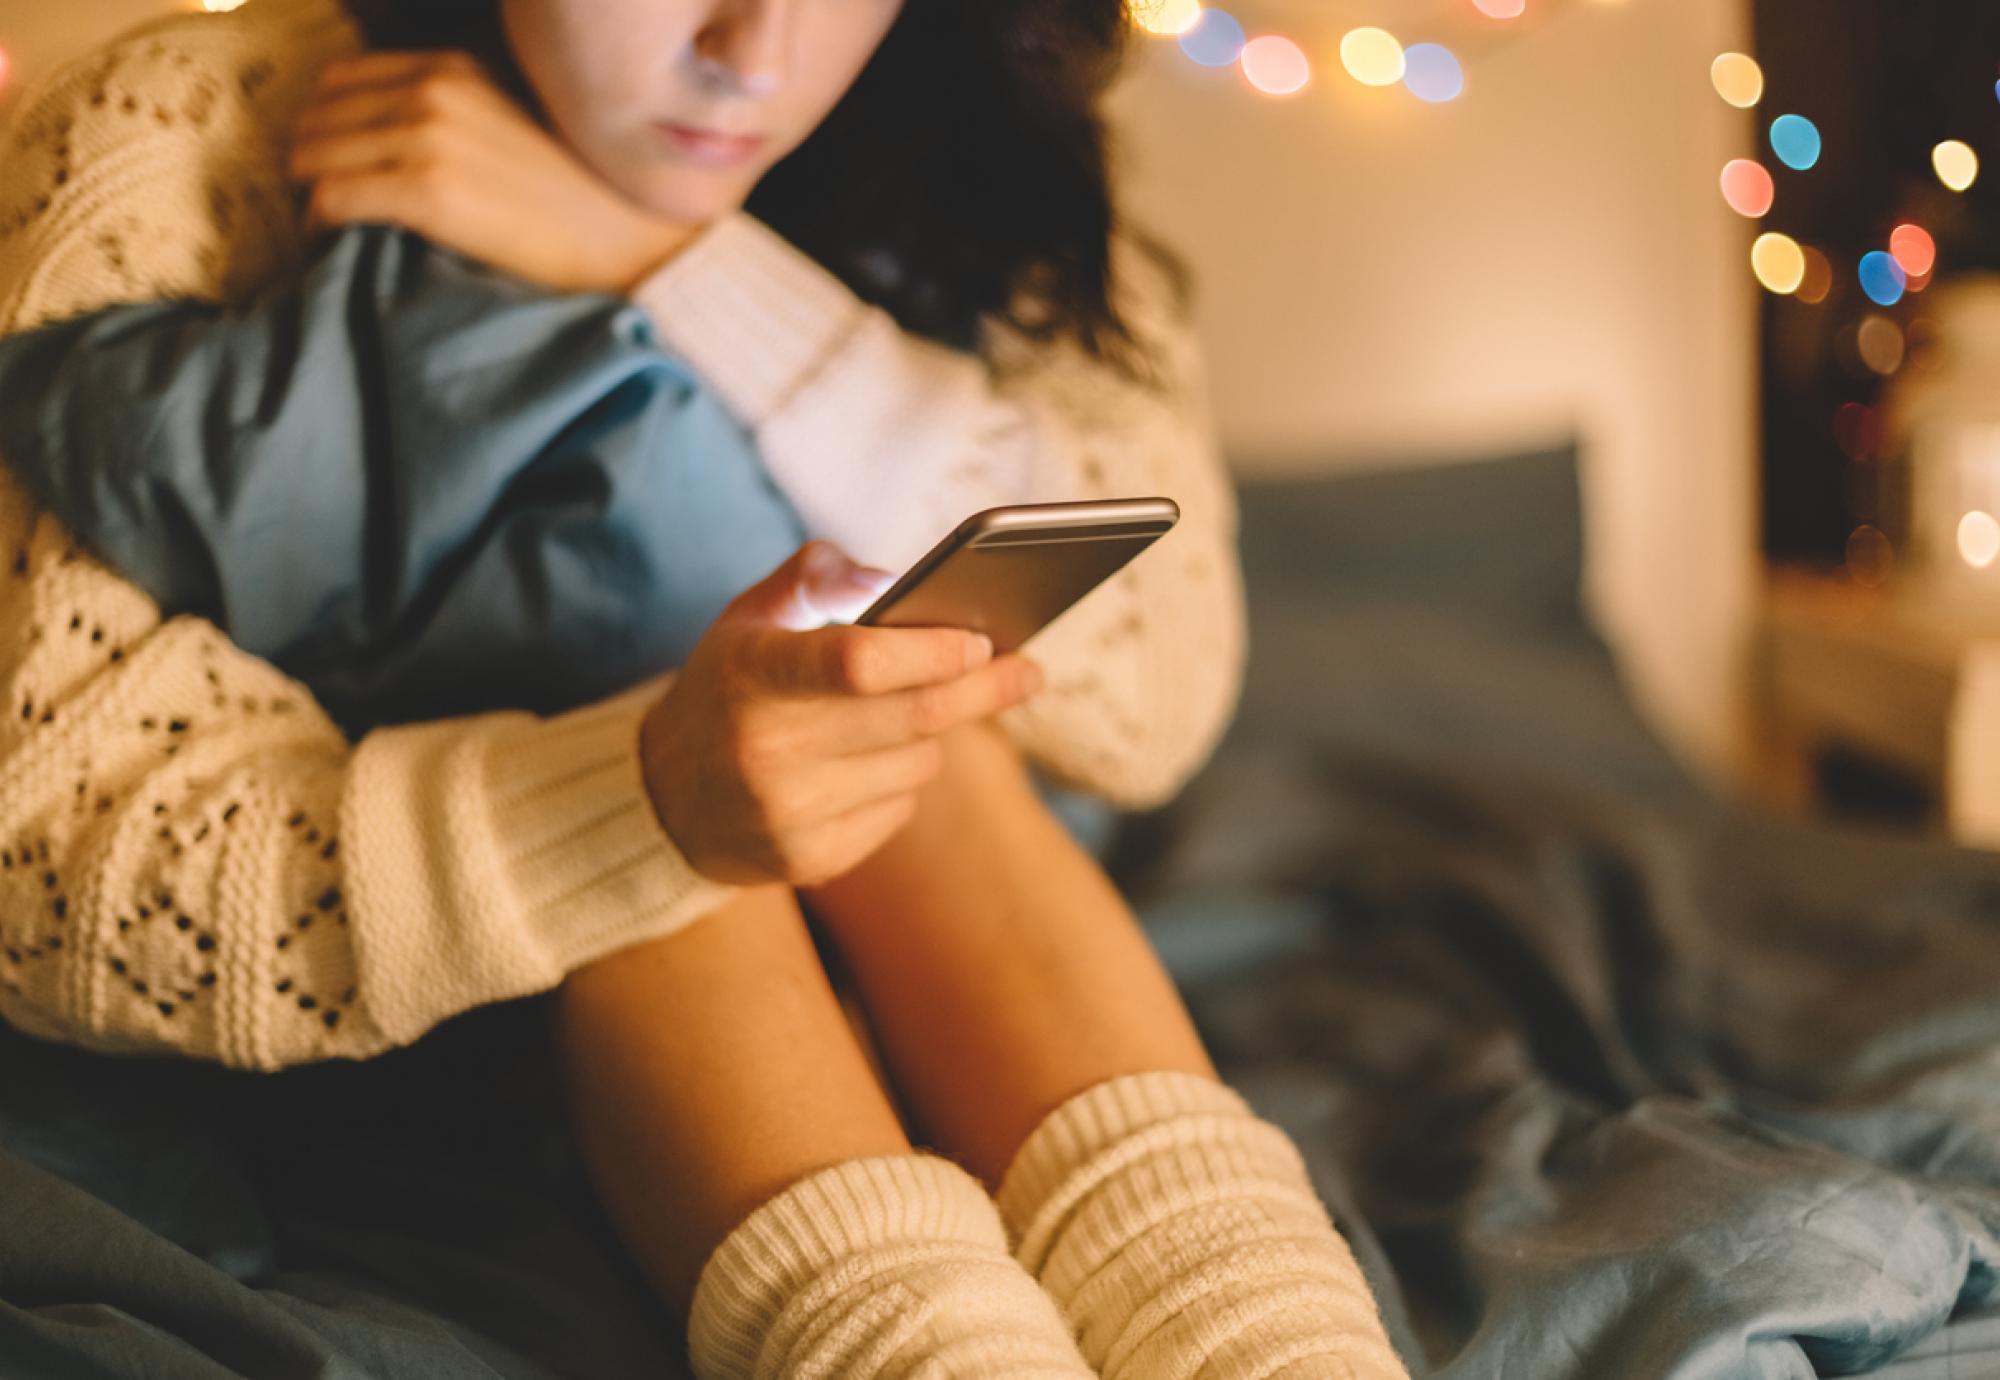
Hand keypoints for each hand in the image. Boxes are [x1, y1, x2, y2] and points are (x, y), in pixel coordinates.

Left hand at [287, 50, 696, 294]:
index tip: (328, 160)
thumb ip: (458, 112)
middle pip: (317, 115)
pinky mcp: (427, 193)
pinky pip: (332, 200)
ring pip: (312, 156)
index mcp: (455, 67)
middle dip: (307, 158)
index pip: (342, 78)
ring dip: (307, 192)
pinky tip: (332, 242)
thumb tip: (398, 136)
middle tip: (317, 198)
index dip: (323, 122)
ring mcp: (428, 138)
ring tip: (323, 224)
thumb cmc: (582, 197)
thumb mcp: (516, 121)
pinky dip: (319, 223)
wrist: (632, 241)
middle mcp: (435, 90)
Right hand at [640, 540, 1044, 887]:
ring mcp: (786, 813)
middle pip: (913, 717)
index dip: (932, 651)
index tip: (982, 640)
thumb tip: (895, 581)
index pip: (860, 662)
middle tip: (1026, 670)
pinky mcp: (808, 860)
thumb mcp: (747, 619)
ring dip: (930, 736)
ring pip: (916, 764)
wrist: (662, 800)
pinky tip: (865, 767)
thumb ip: (817, 578)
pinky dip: (900, 782)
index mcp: (751, 674)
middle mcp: (765, 749)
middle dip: (982, 688)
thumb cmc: (727, 691)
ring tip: (902, 717)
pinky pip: (899, 810)